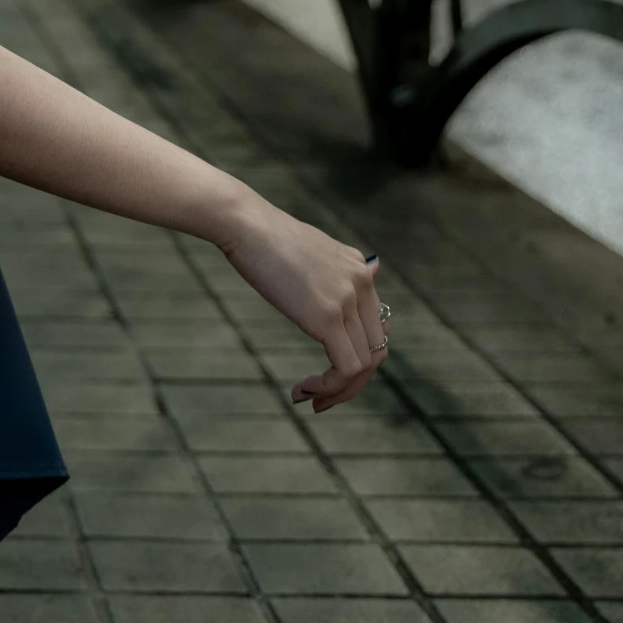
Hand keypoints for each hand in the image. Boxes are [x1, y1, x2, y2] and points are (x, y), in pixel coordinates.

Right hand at [218, 198, 387, 409]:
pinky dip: (329, 388)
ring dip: (339, 391)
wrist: (246, 224)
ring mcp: (347, 299)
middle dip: (351, 383)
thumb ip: (336, 269)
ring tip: (310, 398)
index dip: (357, 358)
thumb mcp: (311, 249)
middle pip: (376, 350)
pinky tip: (301, 389)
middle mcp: (362, 283)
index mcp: (359, 269)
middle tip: (320, 397)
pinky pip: (345, 368)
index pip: (376, 328)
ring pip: (364, 365)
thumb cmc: (264, 237)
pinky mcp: (328, 316)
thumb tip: (372, 267)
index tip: (329, 373)